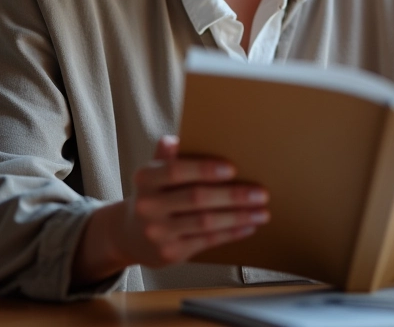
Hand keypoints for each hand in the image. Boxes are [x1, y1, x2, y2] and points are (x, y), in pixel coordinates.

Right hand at [120, 135, 269, 267]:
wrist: (130, 235)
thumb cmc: (154, 194)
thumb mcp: (154, 172)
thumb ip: (168, 155)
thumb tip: (178, 139)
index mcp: (146, 178)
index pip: (175, 171)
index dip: (204, 169)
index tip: (232, 168)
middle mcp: (148, 206)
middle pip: (196, 199)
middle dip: (233, 196)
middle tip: (261, 193)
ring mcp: (158, 233)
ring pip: (206, 223)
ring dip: (239, 216)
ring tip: (263, 211)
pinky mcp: (170, 254)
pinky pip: (207, 241)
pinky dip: (231, 233)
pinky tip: (249, 225)